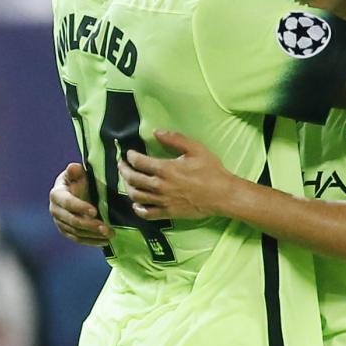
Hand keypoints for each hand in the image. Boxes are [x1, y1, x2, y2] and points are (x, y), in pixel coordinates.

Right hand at [49, 162, 110, 245]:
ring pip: (75, 231)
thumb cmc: (79, 180)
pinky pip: (76, 238)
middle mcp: (55, 209)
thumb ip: (75, 172)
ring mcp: (59, 221)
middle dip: (90, 225)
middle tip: (107, 229)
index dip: (80, 207)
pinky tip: (103, 242)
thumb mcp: (79, 174)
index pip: (68, 202)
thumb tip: (73, 167)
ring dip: (93, 235)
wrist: (76, 191)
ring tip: (110, 235)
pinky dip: (90, 241)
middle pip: (72, 220)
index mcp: (57, 194)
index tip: (95, 211)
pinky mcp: (65, 230)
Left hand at [118, 130, 233, 221]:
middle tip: (122, 165)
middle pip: (133, 178)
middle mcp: (160, 186)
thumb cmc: (211, 171)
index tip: (129, 154)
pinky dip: (137, 208)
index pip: (139, 162)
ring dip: (128, 187)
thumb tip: (156, 132)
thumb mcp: (196, 150)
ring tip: (128, 181)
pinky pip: (146, 213)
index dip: (130, 156)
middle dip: (124, 170)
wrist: (223, 195)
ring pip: (136, 195)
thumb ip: (175, 139)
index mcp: (166, 169)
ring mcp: (162, 201)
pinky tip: (137, 204)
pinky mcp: (167, 212)